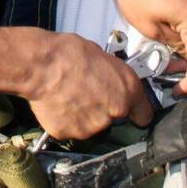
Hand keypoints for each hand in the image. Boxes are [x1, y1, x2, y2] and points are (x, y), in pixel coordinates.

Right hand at [23, 30, 152, 139]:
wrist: (42, 66)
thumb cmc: (68, 54)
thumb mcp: (101, 55)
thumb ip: (111, 75)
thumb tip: (108, 77)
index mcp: (128, 89)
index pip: (144, 114)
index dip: (136, 112)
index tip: (132, 112)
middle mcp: (114, 111)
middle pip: (113, 118)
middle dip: (102, 108)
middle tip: (86, 91)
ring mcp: (92, 126)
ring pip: (91, 125)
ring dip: (83, 115)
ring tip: (69, 94)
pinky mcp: (70, 133)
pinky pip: (70, 129)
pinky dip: (65, 120)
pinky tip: (59, 103)